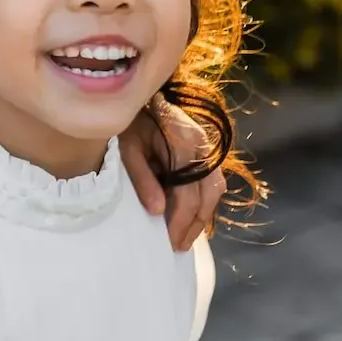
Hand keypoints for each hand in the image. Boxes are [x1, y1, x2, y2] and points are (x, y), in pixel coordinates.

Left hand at [119, 98, 226, 251]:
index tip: (168, 242)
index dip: (180, 220)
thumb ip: (141, 177)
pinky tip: (189, 217)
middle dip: (193, 224)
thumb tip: (157, 211)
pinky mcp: (205, 151)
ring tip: (184, 237)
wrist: (136, 94)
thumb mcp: (126, 147)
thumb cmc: (128, 121)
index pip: (188, 193)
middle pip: (207, 195)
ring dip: (201, 216)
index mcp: (184, 143)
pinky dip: (203, 202)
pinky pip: (211, 182)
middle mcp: (203, 146)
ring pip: (215, 190)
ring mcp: (208, 147)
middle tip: (177, 246)